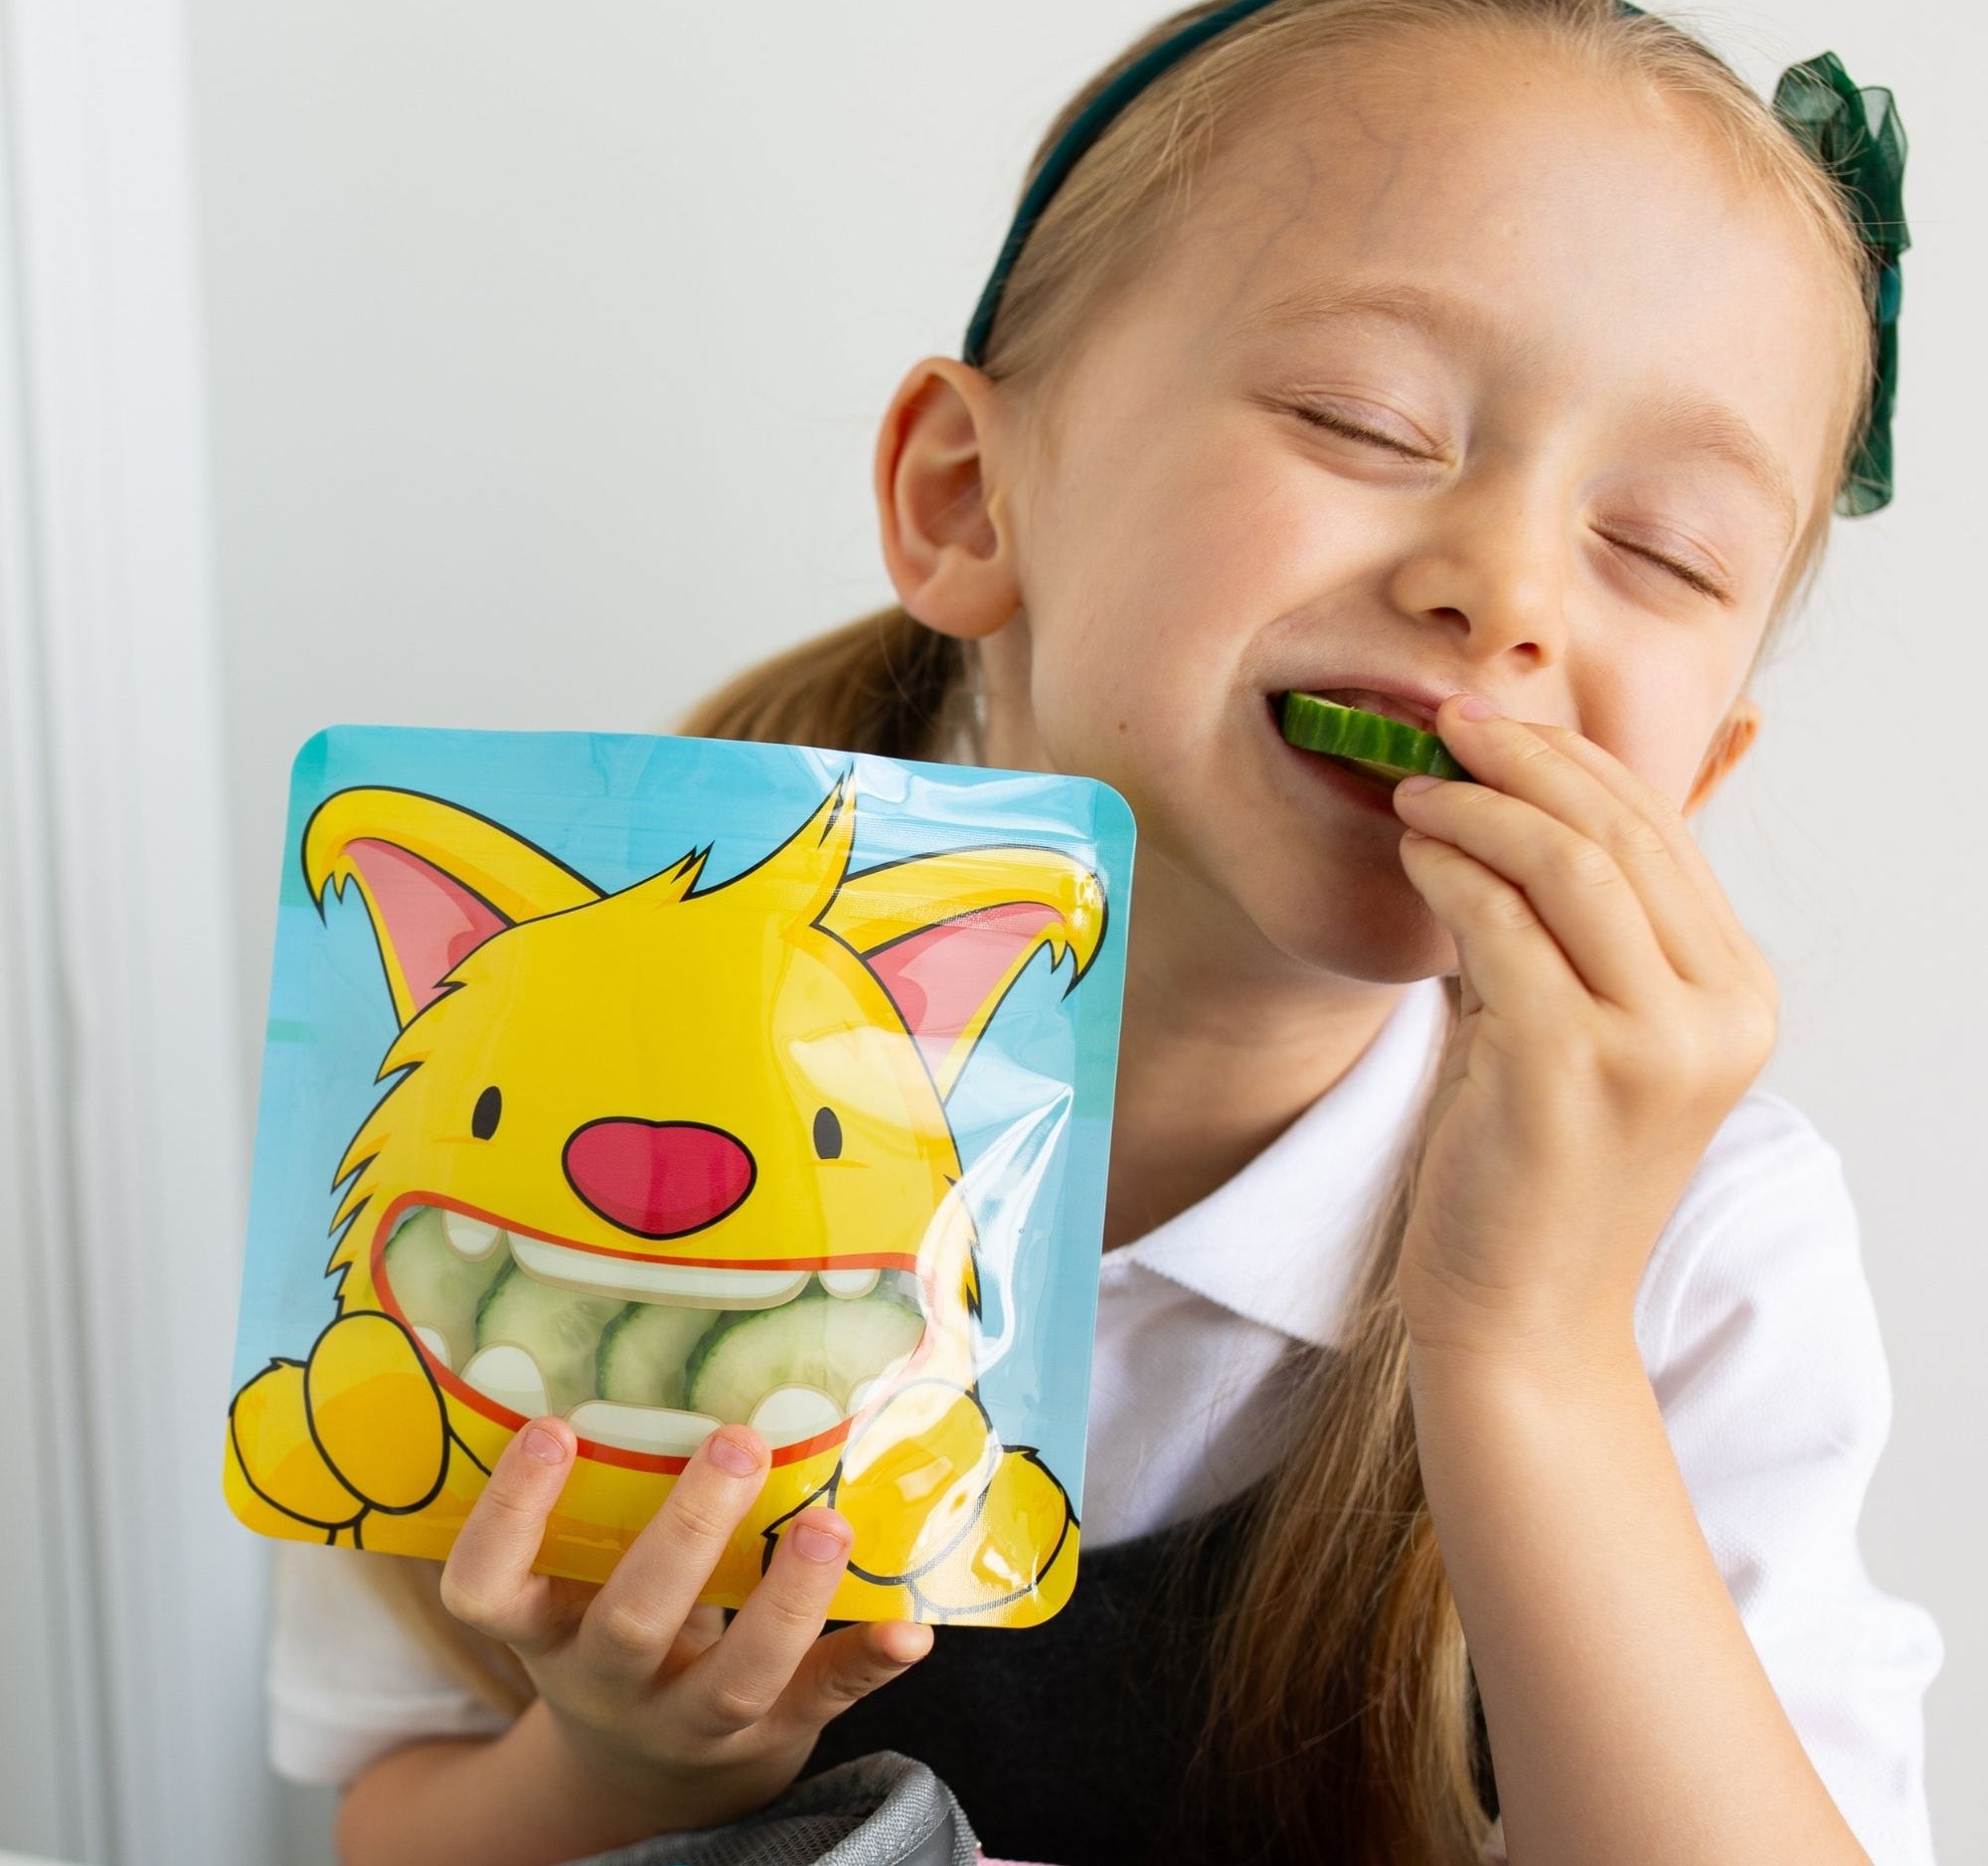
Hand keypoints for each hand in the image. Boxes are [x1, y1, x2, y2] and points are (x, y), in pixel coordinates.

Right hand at [438, 1417, 933, 1835]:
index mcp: (548, 1631)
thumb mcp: (579, 1585)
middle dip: (684, 1535)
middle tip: (735, 1441)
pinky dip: (867, 1660)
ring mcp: (692, 1721)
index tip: (551, 1427)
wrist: (647, 1778)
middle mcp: (609, 1683)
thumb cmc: (615, 1629)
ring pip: (735, 1676)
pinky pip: (822, 1701)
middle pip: (633, 1624)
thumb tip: (662, 1345)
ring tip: (828, 1525)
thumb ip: (604, 1499)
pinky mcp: (772, 1735)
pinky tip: (910, 1626)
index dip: (510, 1516)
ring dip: (786, 1598)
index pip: (488, 1588)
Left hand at [1388, 695, 1777, 1363]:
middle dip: (1527, 762)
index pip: (1664, 836)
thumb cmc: (1538, 1169)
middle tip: (1446, 725)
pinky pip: (1504, 929)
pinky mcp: (1574, 1072)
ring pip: (1570, 866)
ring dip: (1480, 811)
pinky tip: (1414, 858)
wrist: (1525, 1315)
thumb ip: (1586, 935)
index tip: (1497, 725)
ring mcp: (1657, 1047)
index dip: (1575, 763)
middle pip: (1623, 834)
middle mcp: (1722, 1017)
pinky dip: (1452, 875)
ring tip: (1415, 792)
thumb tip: (1524, 802)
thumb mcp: (1590, 1033)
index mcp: (1740, 999)